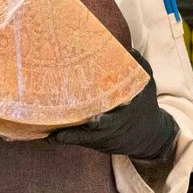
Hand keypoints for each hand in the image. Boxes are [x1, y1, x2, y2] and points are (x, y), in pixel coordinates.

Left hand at [48, 50, 178, 161]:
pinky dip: (61, 139)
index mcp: (122, 119)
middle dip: (74, 135)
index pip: (111, 122)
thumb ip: (140, 68)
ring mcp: (98, 139)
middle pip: (88, 136)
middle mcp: (108, 132)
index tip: (94, 119)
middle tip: (58, 134)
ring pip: (78, 140)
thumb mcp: (147, 88)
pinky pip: (75, 141)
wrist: (148, 137)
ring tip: (46, 136)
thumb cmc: (145, 107)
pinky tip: (45, 136)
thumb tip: (129, 50)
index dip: (102, 122)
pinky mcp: (92, 142)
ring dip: (62, 138)